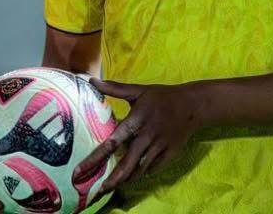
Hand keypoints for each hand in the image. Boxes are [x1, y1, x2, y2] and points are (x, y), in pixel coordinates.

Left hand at [72, 79, 203, 200]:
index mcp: (138, 119)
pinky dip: (142, 173)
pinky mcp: (170, 155)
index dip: (96, 157)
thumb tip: (91, 80)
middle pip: (127, 163)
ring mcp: (160, 146)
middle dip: (111, 179)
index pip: (113, 141)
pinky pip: (153, 169)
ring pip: (140, 169)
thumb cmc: (162, 97)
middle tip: (96, 192)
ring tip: (112, 185)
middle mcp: (148, 135)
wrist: (192, 105)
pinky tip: (133, 176)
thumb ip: (115, 89)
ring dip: (125, 179)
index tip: (79, 172)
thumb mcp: (139, 90)